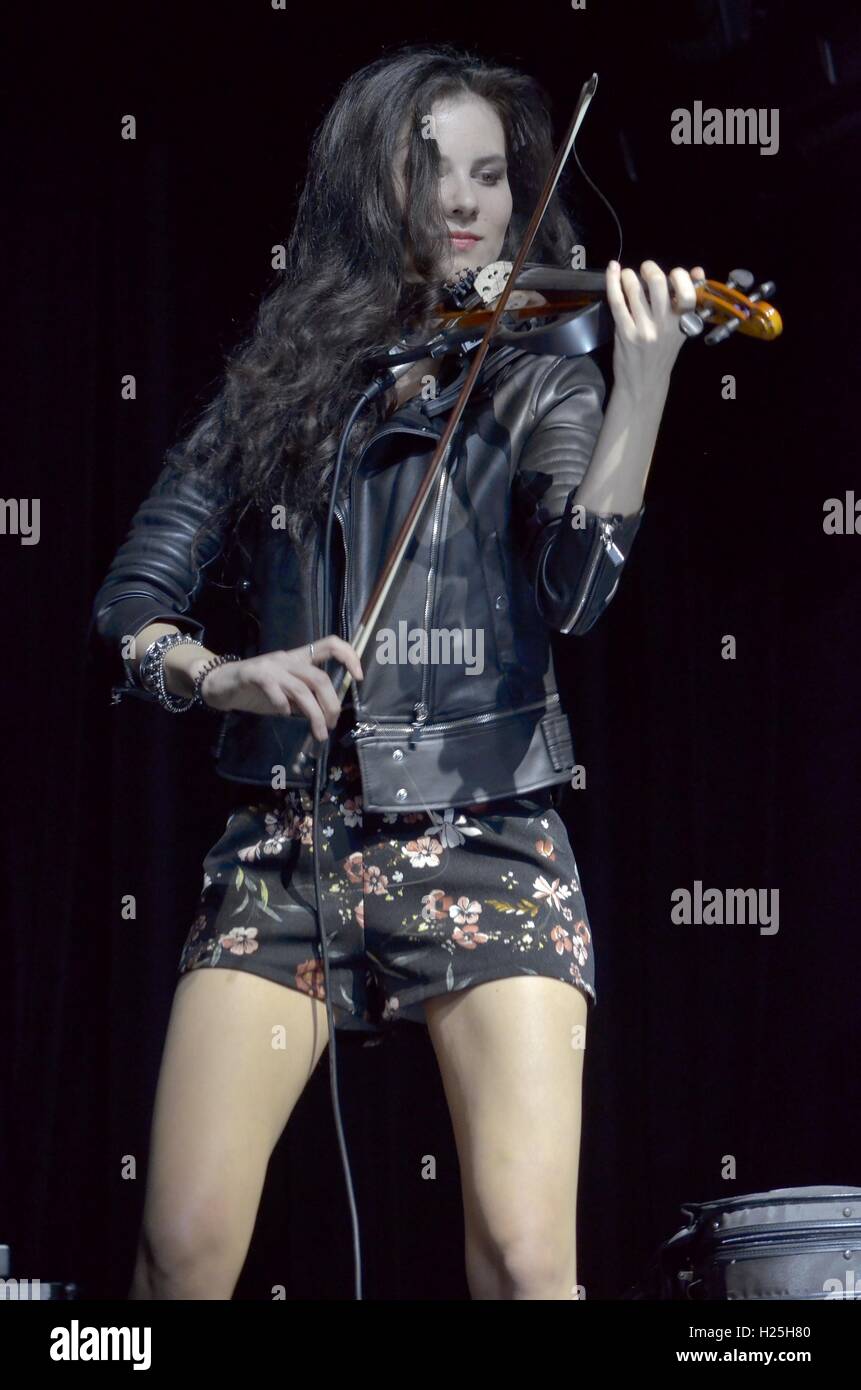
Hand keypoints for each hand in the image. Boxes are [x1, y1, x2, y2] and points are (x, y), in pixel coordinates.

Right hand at [199, 635, 363, 741]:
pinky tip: (284, 715)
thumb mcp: (285, 693)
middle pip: (320, 678)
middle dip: (331, 704)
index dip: (349, 656)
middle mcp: (287, 659)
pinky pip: (275, 689)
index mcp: (298, 659)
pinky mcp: (253, 675)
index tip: (358, 677)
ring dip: (315, 714)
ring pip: (302, 689)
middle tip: (331, 725)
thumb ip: (303, 699)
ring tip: (319, 733)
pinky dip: (283, 704)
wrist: (219, 684)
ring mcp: (271, 666)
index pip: (330, 644)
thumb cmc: (255, 689)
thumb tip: (325, 714)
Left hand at [606, 259, 704, 398]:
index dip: (680, 276)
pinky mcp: (625, 333)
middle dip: (650, 268)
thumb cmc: (662, 353)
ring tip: (628, 275)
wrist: (644, 383)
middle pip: (658, 283)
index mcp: (682, 324)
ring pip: (635, 290)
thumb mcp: (680, 330)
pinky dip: (613, 282)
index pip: (687, 293)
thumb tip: (697, 271)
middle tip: (645, 269)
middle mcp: (664, 326)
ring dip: (629, 276)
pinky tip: (613, 270)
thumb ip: (686, 302)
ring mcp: (644, 330)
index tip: (673, 274)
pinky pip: (617, 301)